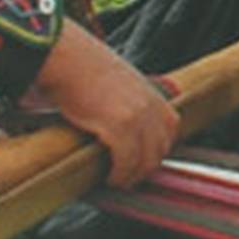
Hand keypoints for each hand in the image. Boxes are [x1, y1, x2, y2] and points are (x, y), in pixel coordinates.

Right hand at [31, 26, 181, 189]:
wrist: (67, 58)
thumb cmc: (84, 67)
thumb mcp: (120, 79)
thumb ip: (131, 98)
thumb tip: (125, 120)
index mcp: (152, 93)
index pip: (171, 128)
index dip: (159, 147)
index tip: (144, 158)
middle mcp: (150, 106)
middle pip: (161, 149)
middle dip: (146, 167)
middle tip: (130, 177)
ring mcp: (137, 117)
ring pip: (146, 160)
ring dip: (133, 176)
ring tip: (118, 180)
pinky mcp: (119, 127)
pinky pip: (127, 162)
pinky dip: (120, 175)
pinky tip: (110, 178)